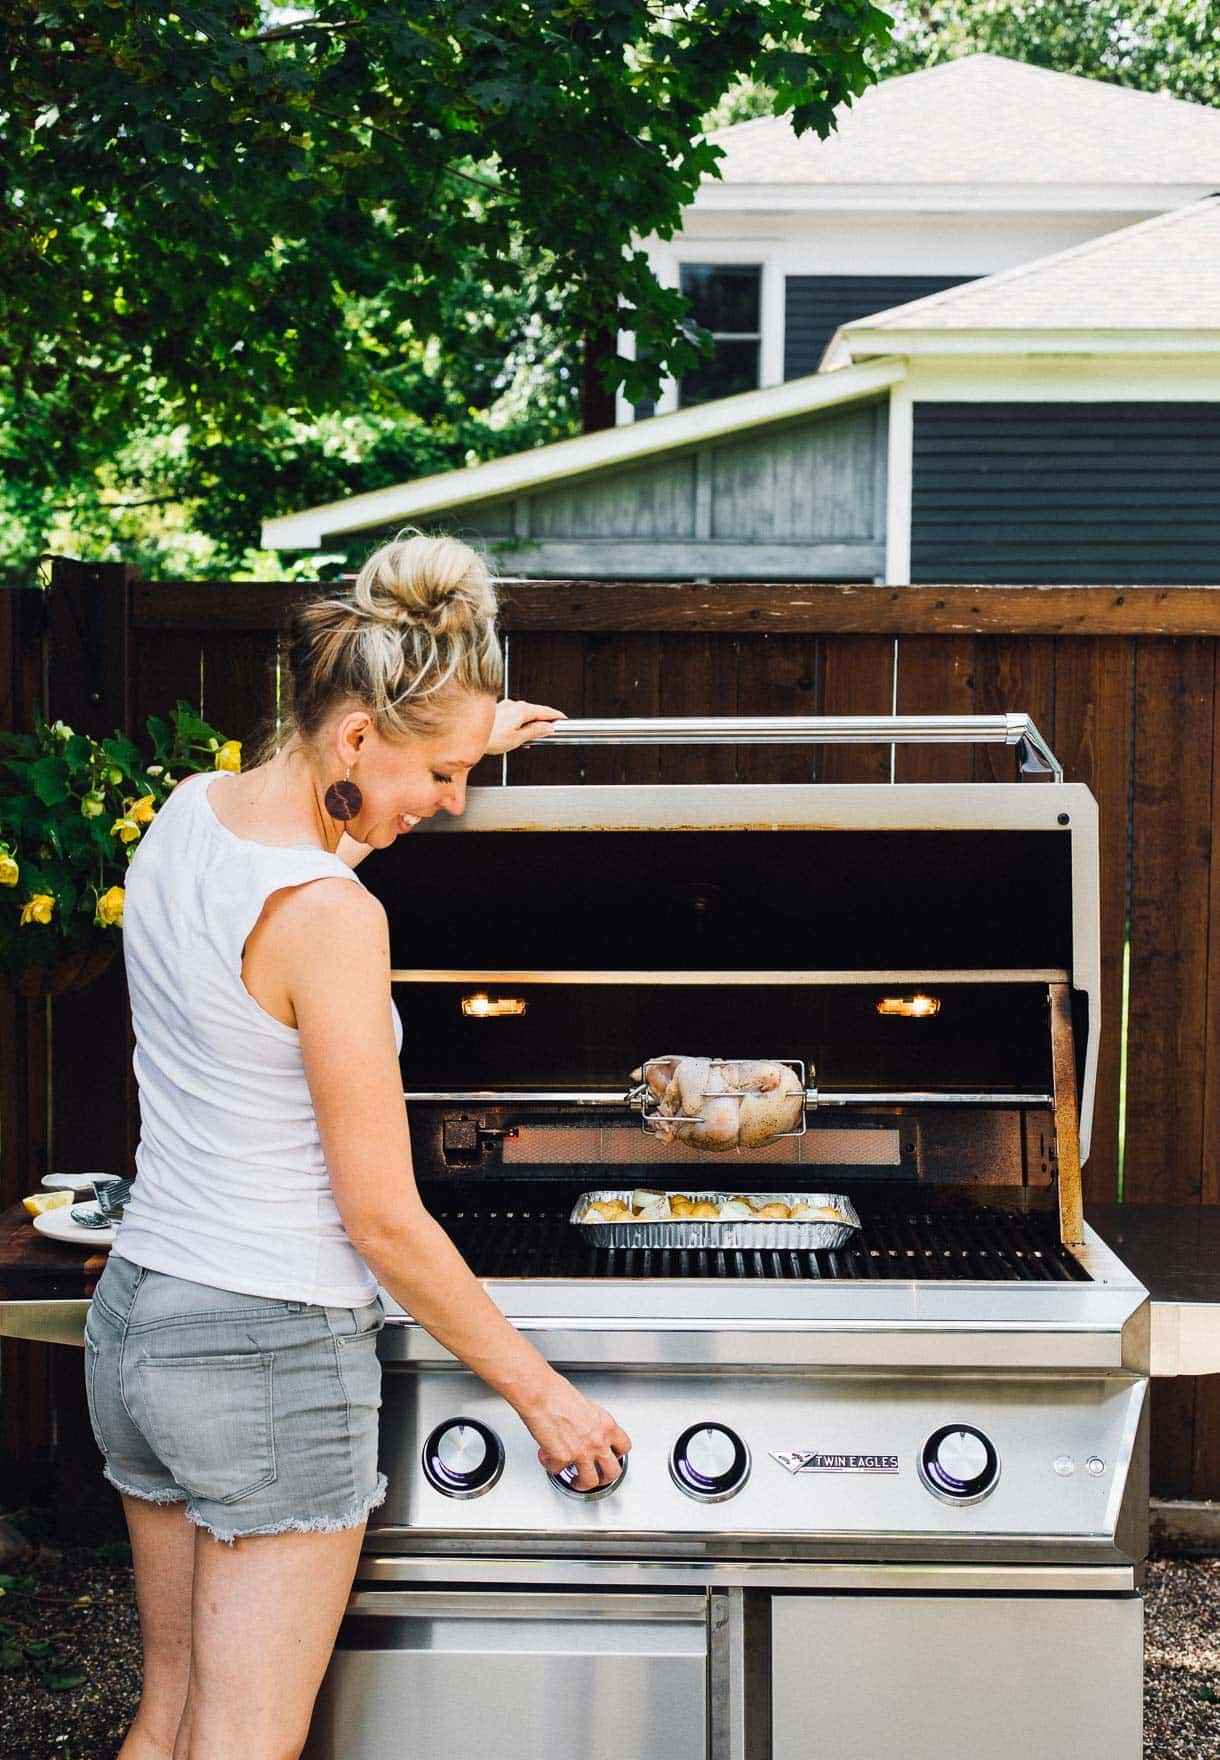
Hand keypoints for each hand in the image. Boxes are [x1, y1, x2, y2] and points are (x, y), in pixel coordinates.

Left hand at [485, 698, 565, 757]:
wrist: (466, 736)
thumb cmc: (489, 738)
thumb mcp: (518, 738)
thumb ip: (535, 731)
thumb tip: (548, 727)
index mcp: (521, 710)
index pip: (546, 711)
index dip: (557, 716)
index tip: (563, 720)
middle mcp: (513, 705)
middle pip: (535, 712)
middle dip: (542, 722)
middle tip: (549, 733)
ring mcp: (504, 707)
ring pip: (523, 715)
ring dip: (529, 725)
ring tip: (529, 740)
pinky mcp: (497, 711)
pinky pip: (514, 716)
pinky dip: (519, 725)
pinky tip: (516, 736)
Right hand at [520, 1372, 631, 1491]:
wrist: (542, 1395)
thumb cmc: (558, 1393)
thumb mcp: (587, 1407)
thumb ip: (592, 1424)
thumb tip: (586, 1432)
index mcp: (606, 1425)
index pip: (623, 1447)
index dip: (617, 1455)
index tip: (611, 1457)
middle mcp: (598, 1441)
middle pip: (612, 1472)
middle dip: (604, 1478)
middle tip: (597, 1477)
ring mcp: (582, 1453)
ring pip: (590, 1482)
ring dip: (581, 1484)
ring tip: (575, 1481)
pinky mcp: (563, 1459)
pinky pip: (557, 1471)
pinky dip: (551, 1466)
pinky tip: (547, 1457)